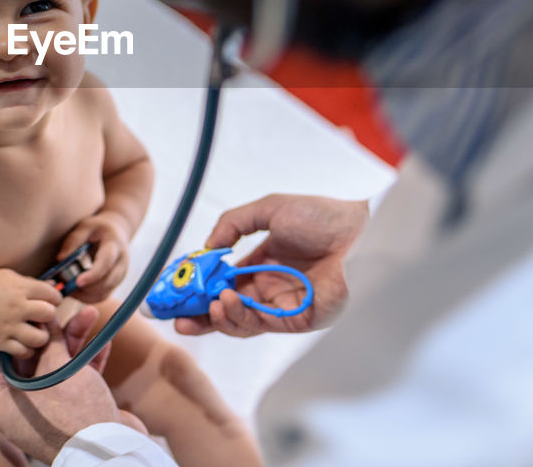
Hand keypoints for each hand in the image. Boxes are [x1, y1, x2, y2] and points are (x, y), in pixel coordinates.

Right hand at [0, 268, 62, 357]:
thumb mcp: (12, 277)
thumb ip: (33, 283)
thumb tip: (53, 286)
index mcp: (21, 288)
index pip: (52, 294)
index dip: (55, 298)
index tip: (51, 301)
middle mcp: (17, 307)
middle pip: (49, 314)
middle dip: (49, 315)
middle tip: (42, 317)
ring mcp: (9, 326)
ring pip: (39, 337)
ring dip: (41, 336)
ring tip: (35, 332)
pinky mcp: (0, 341)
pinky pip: (23, 351)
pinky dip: (27, 350)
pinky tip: (24, 343)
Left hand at [0, 304, 147, 463]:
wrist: (110, 452)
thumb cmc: (75, 415)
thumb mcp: (56, 371)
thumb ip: (50, 342)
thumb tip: (45, 320)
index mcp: (1, 402)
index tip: (16, 314)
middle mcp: (20, 406)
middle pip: (26, 358)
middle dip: (46, 331)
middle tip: (57, 310)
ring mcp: (47, 408)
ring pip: (55, 364)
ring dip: (74, 339)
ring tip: (91, 314)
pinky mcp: (72, 410)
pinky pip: (75, 377)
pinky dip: (87, 358)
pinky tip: (102, 340)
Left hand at [56, 212, 130, 302]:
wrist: (117, 231)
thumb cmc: (98, 228)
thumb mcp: (85, 226)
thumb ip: (73, 240)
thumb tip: (61, 259)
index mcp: (114, 245)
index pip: (106, 263)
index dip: (93, 274)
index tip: (78, 282)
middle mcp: (121, 263)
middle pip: (107, 282)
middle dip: (86, 288)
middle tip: (66, 286)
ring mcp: (120, 275)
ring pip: (105, 293)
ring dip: (85, 295)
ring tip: (68, 288)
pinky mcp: (115, 283)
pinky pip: (103, 296)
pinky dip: (88, 297)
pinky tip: (76, 290)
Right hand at [174, 194, 368, 337]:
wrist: (361, 232)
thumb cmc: (322, 216)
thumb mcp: (269, 209)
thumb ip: (232, 224)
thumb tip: (206, 247)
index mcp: (263, 262)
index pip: (223, 281)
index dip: (198, 286)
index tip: (174, 288)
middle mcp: (270, 287)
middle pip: (225, 307)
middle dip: (196, 312)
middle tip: (170, 314)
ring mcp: (282, 305)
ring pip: (238, 320)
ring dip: (216, 316)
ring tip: (207, 304)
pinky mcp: (296, 320)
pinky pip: (259, 324)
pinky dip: (237, 316)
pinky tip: (224, 302)